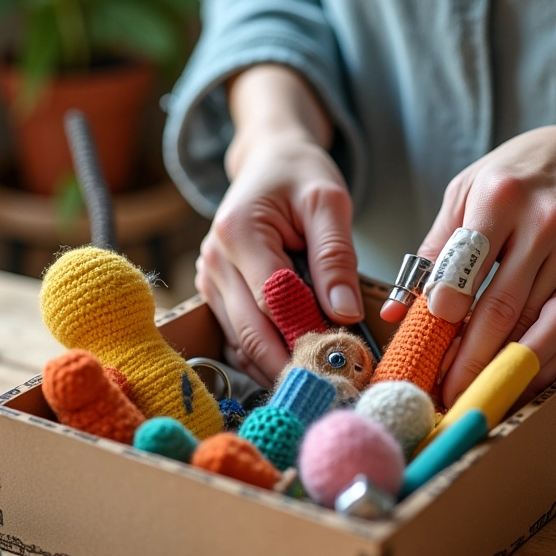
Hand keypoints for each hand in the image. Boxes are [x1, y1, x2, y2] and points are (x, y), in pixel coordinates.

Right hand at [196, 130, 362, 387]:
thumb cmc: (298, 176)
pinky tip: (296, 368)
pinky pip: (238, 338)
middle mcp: (215, 261)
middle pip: (253, 331)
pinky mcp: (216, 295)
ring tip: (320, 388)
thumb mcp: (328, 201)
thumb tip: (344, 313)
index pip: (274, 299)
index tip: (343, 363)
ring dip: (280, 367)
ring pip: (243, 343)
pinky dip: (266, 357)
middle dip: (293, 365)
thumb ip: (335, 256)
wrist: (268, 162)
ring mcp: (210, 281)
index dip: (308, 334)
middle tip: (332, 392)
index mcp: (239, 232)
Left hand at [405, 123, 555, 405]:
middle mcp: (544, 225)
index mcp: (501, 198)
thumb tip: (397, 310)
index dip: (446, 311)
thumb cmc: (515, 177)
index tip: (425, 346)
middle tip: (444, 393)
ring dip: (502, 368)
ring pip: (535, 325)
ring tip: (473, 396)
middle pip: (502, 306)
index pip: (468, 264)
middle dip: (469, 358)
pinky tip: (516, 383)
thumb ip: (433, 251)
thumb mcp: (466, 193)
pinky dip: (540, 363)